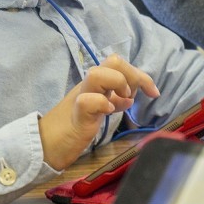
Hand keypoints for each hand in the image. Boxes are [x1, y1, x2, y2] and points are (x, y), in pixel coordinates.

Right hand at [39, 53, 159, 169]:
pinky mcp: (76, 115)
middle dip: (132, 75)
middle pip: (113, 60)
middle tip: (133, 96)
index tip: (154, 93)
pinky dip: (102, 104)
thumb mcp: (100, 109)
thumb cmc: (76, 124)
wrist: (48, 142)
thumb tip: (130, 97)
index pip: (120, 64)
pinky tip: (109, 112)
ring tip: (121, 101)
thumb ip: (115, 99)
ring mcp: (81, 98)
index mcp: (97, 83)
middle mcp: (89, 85)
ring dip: (116, 84)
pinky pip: (87, 101)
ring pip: (96, 73)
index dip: (142, 75)